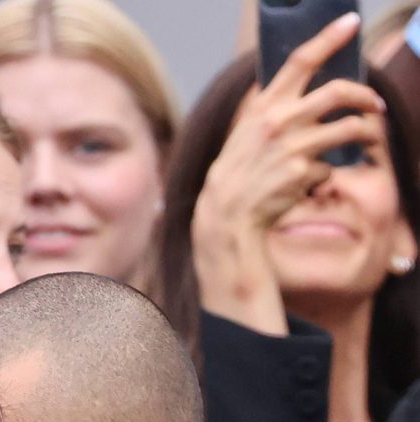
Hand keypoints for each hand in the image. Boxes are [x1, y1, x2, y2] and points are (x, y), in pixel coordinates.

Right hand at [193, 17, 387, 329]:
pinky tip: (311, 182)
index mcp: (266, 106)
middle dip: (364, 95)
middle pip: (338, 92)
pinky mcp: (303, 173)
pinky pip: (328, 168)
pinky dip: (325, 174)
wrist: (225, 217)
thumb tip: (290, 85)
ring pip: (347, 129)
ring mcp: (294, 147)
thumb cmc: (236, 174)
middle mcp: (281, 121)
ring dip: (365, 132)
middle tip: (374, 103)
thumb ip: (268, 109)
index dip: (329, 38)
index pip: (302, 60)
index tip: (351, 24)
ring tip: (369, 137)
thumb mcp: (244, 133)